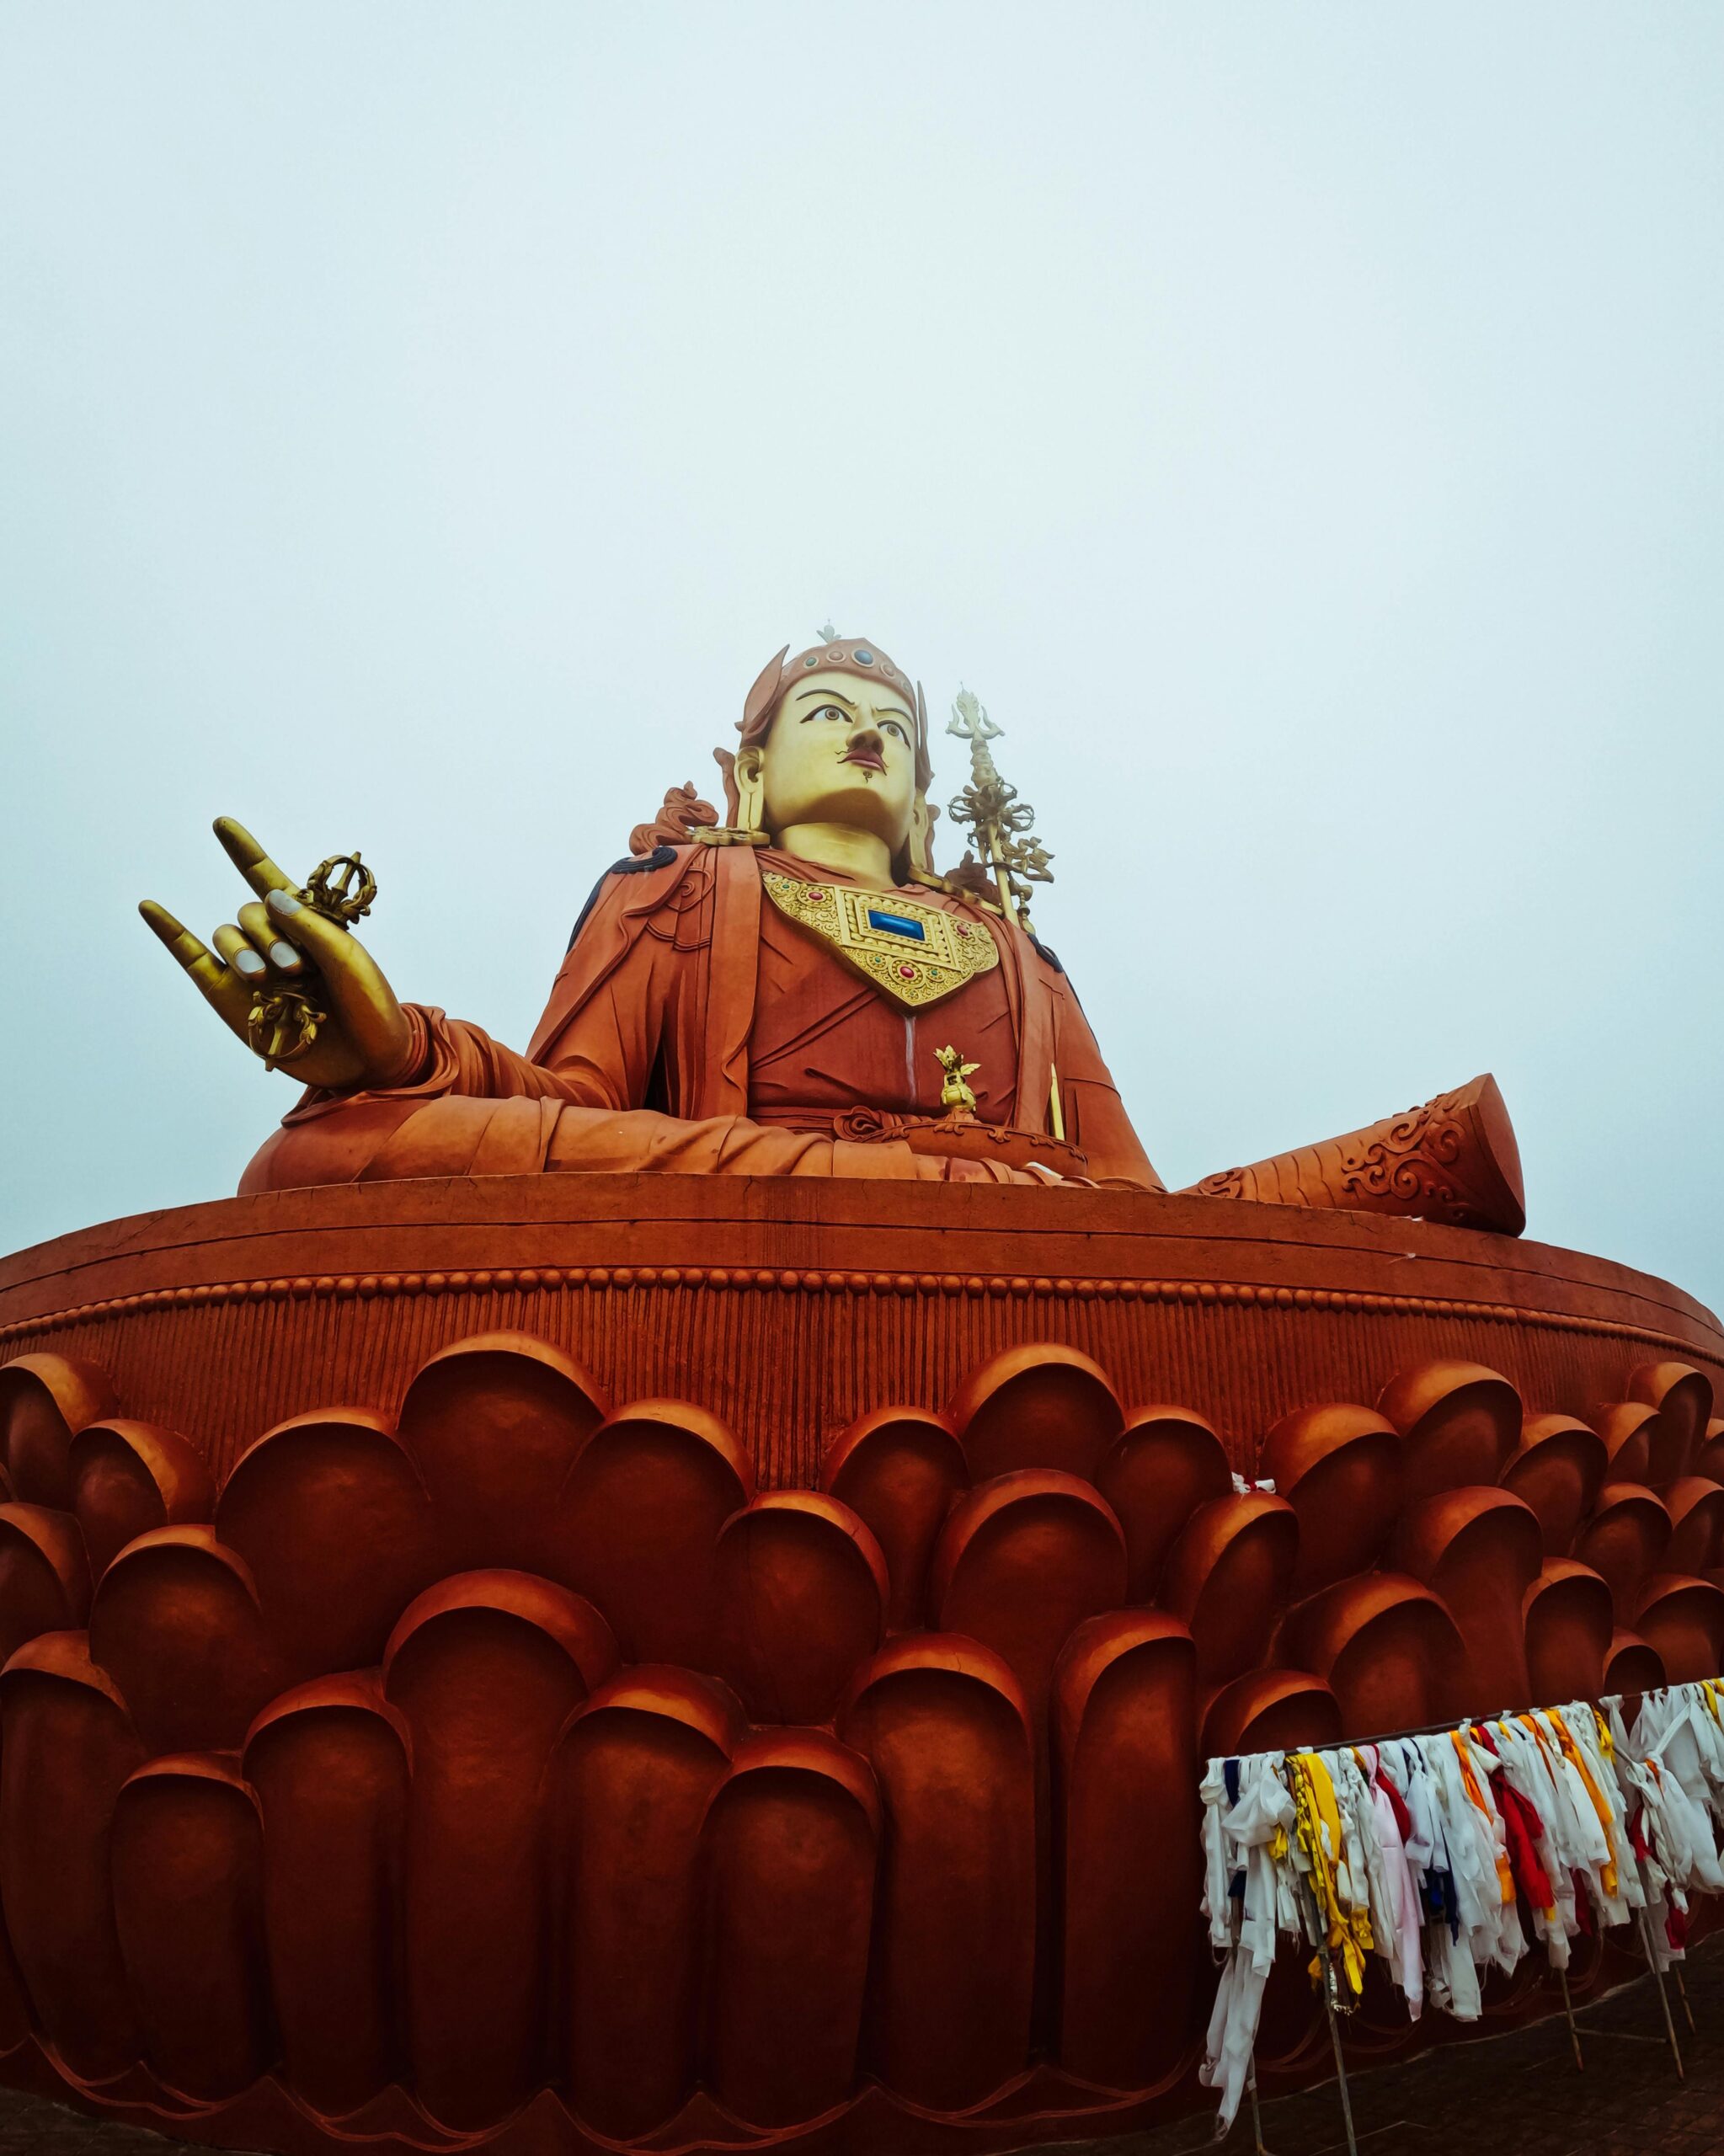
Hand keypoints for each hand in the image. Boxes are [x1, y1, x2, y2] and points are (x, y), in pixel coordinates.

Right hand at [140, 818, 415, 1091]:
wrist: (369, 1062)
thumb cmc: (368, 1007)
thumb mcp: (350, 960)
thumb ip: (310, 926)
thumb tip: (266, 894)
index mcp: (308, 925)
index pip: (269, 881)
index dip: (245, 853)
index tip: (222, 824)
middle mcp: (276, 942)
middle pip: (250, 914)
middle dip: (270, 935)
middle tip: (296, 969)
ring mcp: (252, 971)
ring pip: (228, 937)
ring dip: (244, 950)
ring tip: (267, 978)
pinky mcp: (231, 999)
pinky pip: (194, 959)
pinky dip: (171, 933)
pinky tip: (150, 907)